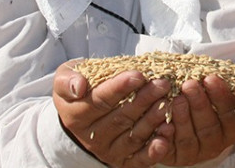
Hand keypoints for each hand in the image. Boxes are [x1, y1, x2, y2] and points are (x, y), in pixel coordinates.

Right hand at [52, 61, 172, 167]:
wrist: (83, 111)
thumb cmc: (80, 88)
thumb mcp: (65, 78)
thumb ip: (68, 80)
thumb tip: (78, 87)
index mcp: (75, 116)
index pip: (100, 101)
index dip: (120, 88)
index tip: (139, 75)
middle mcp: (91, 138)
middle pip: (121, 118)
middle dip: (144, 99)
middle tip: (163, 83)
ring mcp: (108, 151)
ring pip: (133, 137)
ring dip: (153, 120)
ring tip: (168, 103)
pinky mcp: (123, 161)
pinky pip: (140, 159)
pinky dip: (155, 149)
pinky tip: (168, 133)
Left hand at [155, 75, 234, 165]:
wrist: (185, 108)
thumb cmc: (207, 94)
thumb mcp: (221, 88)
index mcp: (232, 129)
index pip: (230, 115)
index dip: (220, 97)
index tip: (210, 78)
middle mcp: (216, 144)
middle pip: (208, 128)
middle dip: (198, 105)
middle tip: (189, 85)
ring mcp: (195, 153)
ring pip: (189, 140)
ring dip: (182, 119)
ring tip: (176, 99)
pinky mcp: (175, 157)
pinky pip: (170, 150)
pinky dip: (165, 138)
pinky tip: (162, 124)